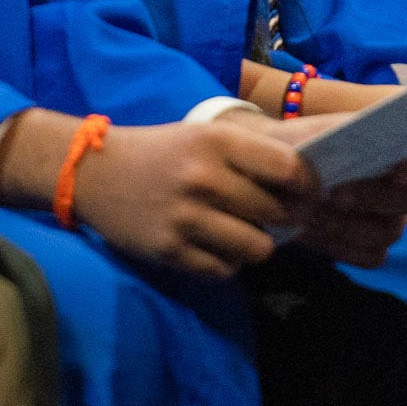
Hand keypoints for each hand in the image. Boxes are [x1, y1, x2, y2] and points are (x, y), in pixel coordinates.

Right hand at [38, 114, 315, 277]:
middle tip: (278, 216)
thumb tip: (310, 182)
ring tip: (243, 231)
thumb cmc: (166, 151)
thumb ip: (256, 153)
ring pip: (258, 248)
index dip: (309, 185)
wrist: (96, 172)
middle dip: (285, 218)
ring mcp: (186, 218)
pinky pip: (225, 270)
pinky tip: (214, 244)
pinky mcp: (169, 252)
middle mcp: (204, 178)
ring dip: (257, 244)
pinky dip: (227, 262)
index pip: (289, 169)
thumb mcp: (209, 135)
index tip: (309, 192)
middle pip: (277, 212)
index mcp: (219, 141)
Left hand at [274, 112, 406, 265]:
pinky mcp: (373, 249)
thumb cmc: (308, 144)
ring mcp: (393, 222)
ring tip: (313, 213)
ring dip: (350, 224)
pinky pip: (371, 255)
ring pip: (389, 232)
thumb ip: (344, 134)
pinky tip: (315, 231)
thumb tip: (351, 142)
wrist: (280, 175)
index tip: (398, 168)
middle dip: (373, 196)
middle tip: (337, 193)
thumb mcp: (320, 129)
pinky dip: (341, 245)